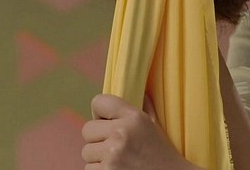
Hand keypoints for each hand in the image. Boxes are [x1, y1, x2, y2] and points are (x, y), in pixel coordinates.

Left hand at [81, 94, 195, 169]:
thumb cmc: (163, 155)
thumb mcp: (156, 126)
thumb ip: (145, 107)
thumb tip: (140, 88)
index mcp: (134, 117)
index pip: (98, 102)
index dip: (100, 113)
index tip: (107, 122)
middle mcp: (121, 134)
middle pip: (87, 129)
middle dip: (98, 139)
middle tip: (114, 147)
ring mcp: (112, 156)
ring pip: (86, 152)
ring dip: (97, 158)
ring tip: (118, 161)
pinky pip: (88, 169)